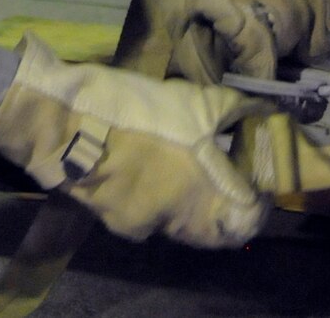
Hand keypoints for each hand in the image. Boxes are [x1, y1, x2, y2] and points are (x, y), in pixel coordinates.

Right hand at [0, 34, 267, 247]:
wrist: (68, 123)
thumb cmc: (139, 111)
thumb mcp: (193, 100)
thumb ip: (233, 110)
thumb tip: (262, 110)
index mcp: (203, 195)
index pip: (247, 222)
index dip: (256, 204)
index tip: (254, 182)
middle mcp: (176, 221)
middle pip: (212, 229)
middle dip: (221, 205)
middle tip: (221, 175)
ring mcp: (143, 225)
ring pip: (178, 222)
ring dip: (187, 201)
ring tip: (181, 166)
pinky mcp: (114, 221)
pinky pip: (147, 216)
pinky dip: (154, 198)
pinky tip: (148, 168)